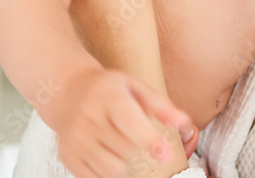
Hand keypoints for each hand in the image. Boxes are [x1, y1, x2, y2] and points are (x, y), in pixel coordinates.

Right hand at [53, 67, 191, 177]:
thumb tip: (185, 124)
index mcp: (108, 96)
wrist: (68, 91)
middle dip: (140, 150)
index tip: (166, 155)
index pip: (129, 123)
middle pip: (125, 149)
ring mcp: (75, 139)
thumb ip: (161, 106)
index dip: (149, 140)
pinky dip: (109, 173)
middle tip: (139, 139)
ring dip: (127, 164)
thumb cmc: (109, 90)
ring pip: (112, 168)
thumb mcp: (135, 87)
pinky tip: (111, 156)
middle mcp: (88, 118)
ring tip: (125, 147)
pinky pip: (95, 177)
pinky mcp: (68, 156)